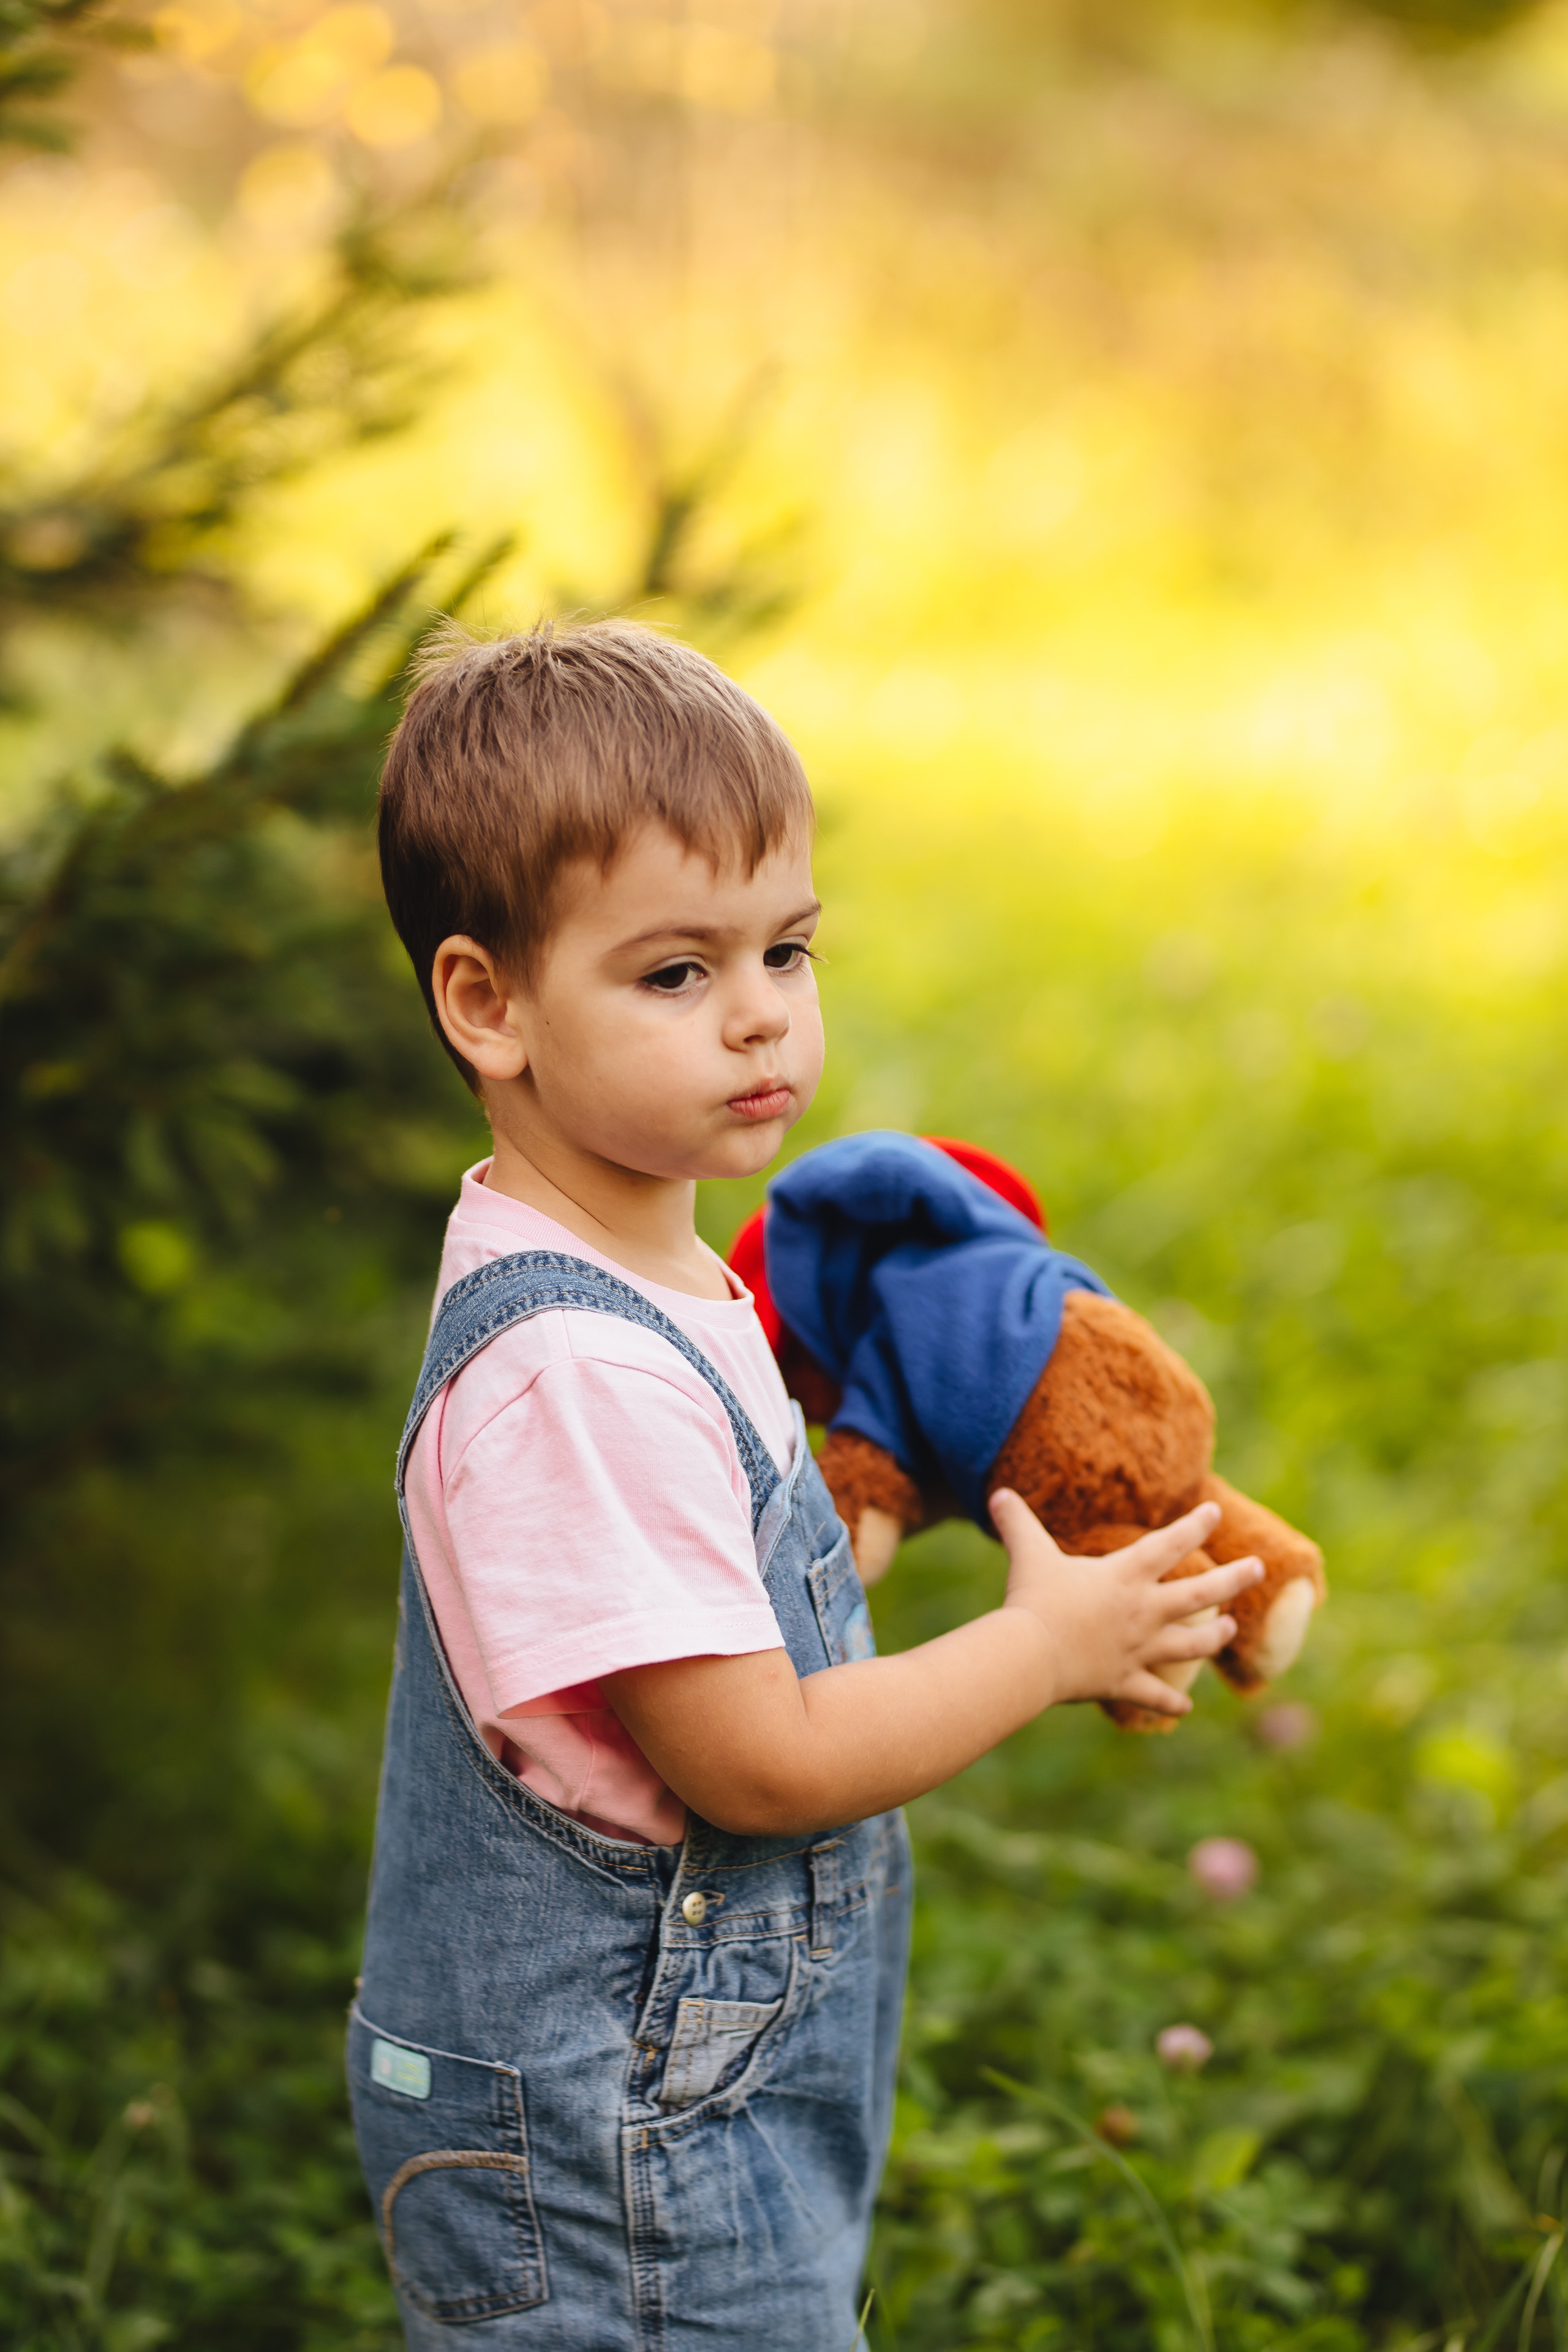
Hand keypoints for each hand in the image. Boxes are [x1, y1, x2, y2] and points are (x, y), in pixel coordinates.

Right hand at [988, 1491, 1262, 1719]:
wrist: (1032, 1656)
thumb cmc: (1033, 1600)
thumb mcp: (1028, 1554)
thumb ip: (1017, 1523)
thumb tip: (998, 1493)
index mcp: (1125, 1576)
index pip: (1168, 1544)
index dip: (1194, 1526)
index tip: (1214, 1513)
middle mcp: (1142, 1611)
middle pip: (1198, 1594)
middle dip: (1233, 1579)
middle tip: (1259, 1567)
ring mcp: (1138, 1649)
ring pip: (1191, 1645)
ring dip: (1213, 1637)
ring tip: (1231, 1630)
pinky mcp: (1124, 1682)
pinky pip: (1155, 1695)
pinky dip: (1170, 1703)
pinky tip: (1186, 1708)